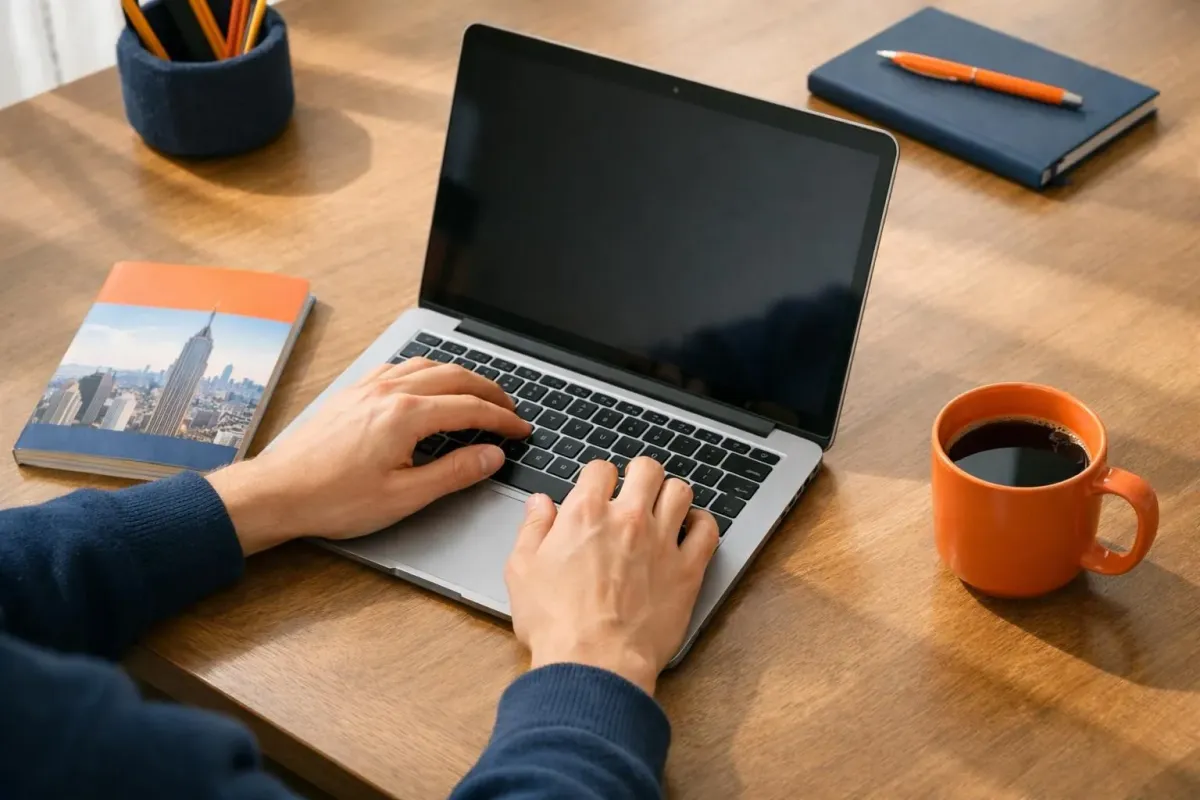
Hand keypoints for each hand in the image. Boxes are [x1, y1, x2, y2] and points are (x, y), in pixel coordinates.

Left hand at [207, 359, 531, 554]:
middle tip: (510, 409)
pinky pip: (399, 368)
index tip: (521, 430)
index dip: (503, 419)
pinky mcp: (352, 393)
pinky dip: (426, 371)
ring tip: (478, 393)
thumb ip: (454, 473)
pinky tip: (427, 384)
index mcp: (407, 416)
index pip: (471, 408)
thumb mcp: (405, 496)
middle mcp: (389, 392)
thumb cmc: (334, 499)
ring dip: (459, 376)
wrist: (278, 492)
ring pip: (427, 366)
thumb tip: (491, 456)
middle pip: (455, 377)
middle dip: (489, 391)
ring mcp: (368, 388)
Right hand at [505, 457, 719, 694]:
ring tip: (664, 507)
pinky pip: (707, 530)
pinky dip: (702, 524)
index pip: (600, 468)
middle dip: (640, 474)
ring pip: (680, 491)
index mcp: (586, 513)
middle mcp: (628, 519)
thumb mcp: (522, 570)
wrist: (594, 664)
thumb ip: (533, 529)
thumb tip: (539, 503)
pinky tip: (691, 530)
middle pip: (647, 469)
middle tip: (635, 489)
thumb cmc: (556, 623)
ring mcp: (662, 542)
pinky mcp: (687, 570)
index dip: (598, 477)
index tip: (598, 490)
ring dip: (671, 494)